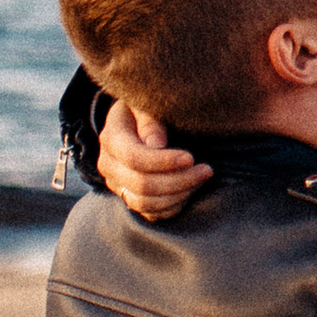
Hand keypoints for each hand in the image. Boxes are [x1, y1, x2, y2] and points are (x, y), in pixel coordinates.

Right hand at [99, 97, 210, 223]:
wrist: (137, 121)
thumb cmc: (147, 108)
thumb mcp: (147, 103)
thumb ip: (150, 119)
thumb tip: (156, 144)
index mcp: (111, 138)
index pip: (134, 158)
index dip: (164, 162)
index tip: (191, 158)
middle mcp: (109, 165)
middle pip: (141, 185)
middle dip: (179, 180)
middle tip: (207, 170)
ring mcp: (117, 185)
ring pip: (145, 203)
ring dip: (179, 194)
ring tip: (201, 178)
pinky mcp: (129, 197)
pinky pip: (151, 213)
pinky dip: (173, 206)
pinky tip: (191, 189)